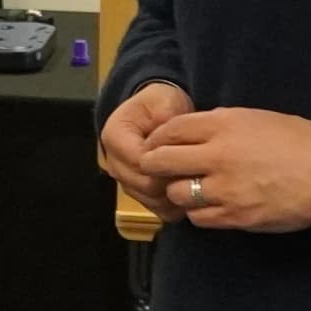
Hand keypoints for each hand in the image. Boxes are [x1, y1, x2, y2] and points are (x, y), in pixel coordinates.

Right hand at [97, 79, 196, 206]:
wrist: (155, 113)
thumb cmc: (160, 104)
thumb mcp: (164, 101)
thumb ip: (166, 118)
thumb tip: (169, 144)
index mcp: (114, 136)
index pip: (139, 160)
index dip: (164, 163)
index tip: (188, 157)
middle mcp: (114, 162)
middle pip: (143, 185)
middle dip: (170, 182)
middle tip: (196, 174)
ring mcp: (125, 181)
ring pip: (150, 200)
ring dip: (173, 196)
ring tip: (196, 184)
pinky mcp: (138, 194)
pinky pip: (156, 209)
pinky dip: (174, 206)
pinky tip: (191, 195)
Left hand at [142, 106, 310, 235]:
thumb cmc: (299, 141)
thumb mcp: (257, 118)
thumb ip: (223, 125)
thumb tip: (197, 132)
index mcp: (224, 125)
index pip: (170, 130)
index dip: (156, 138)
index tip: (154, 145)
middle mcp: (217, 155)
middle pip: (161, 161)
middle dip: (153, 165)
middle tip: (155, 170)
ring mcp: (224, 189)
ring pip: (177, 193)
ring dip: (179, 191)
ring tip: (189, 190)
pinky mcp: (234, 216)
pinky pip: (199, 217)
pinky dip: (198, 212)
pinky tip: (209, 206)